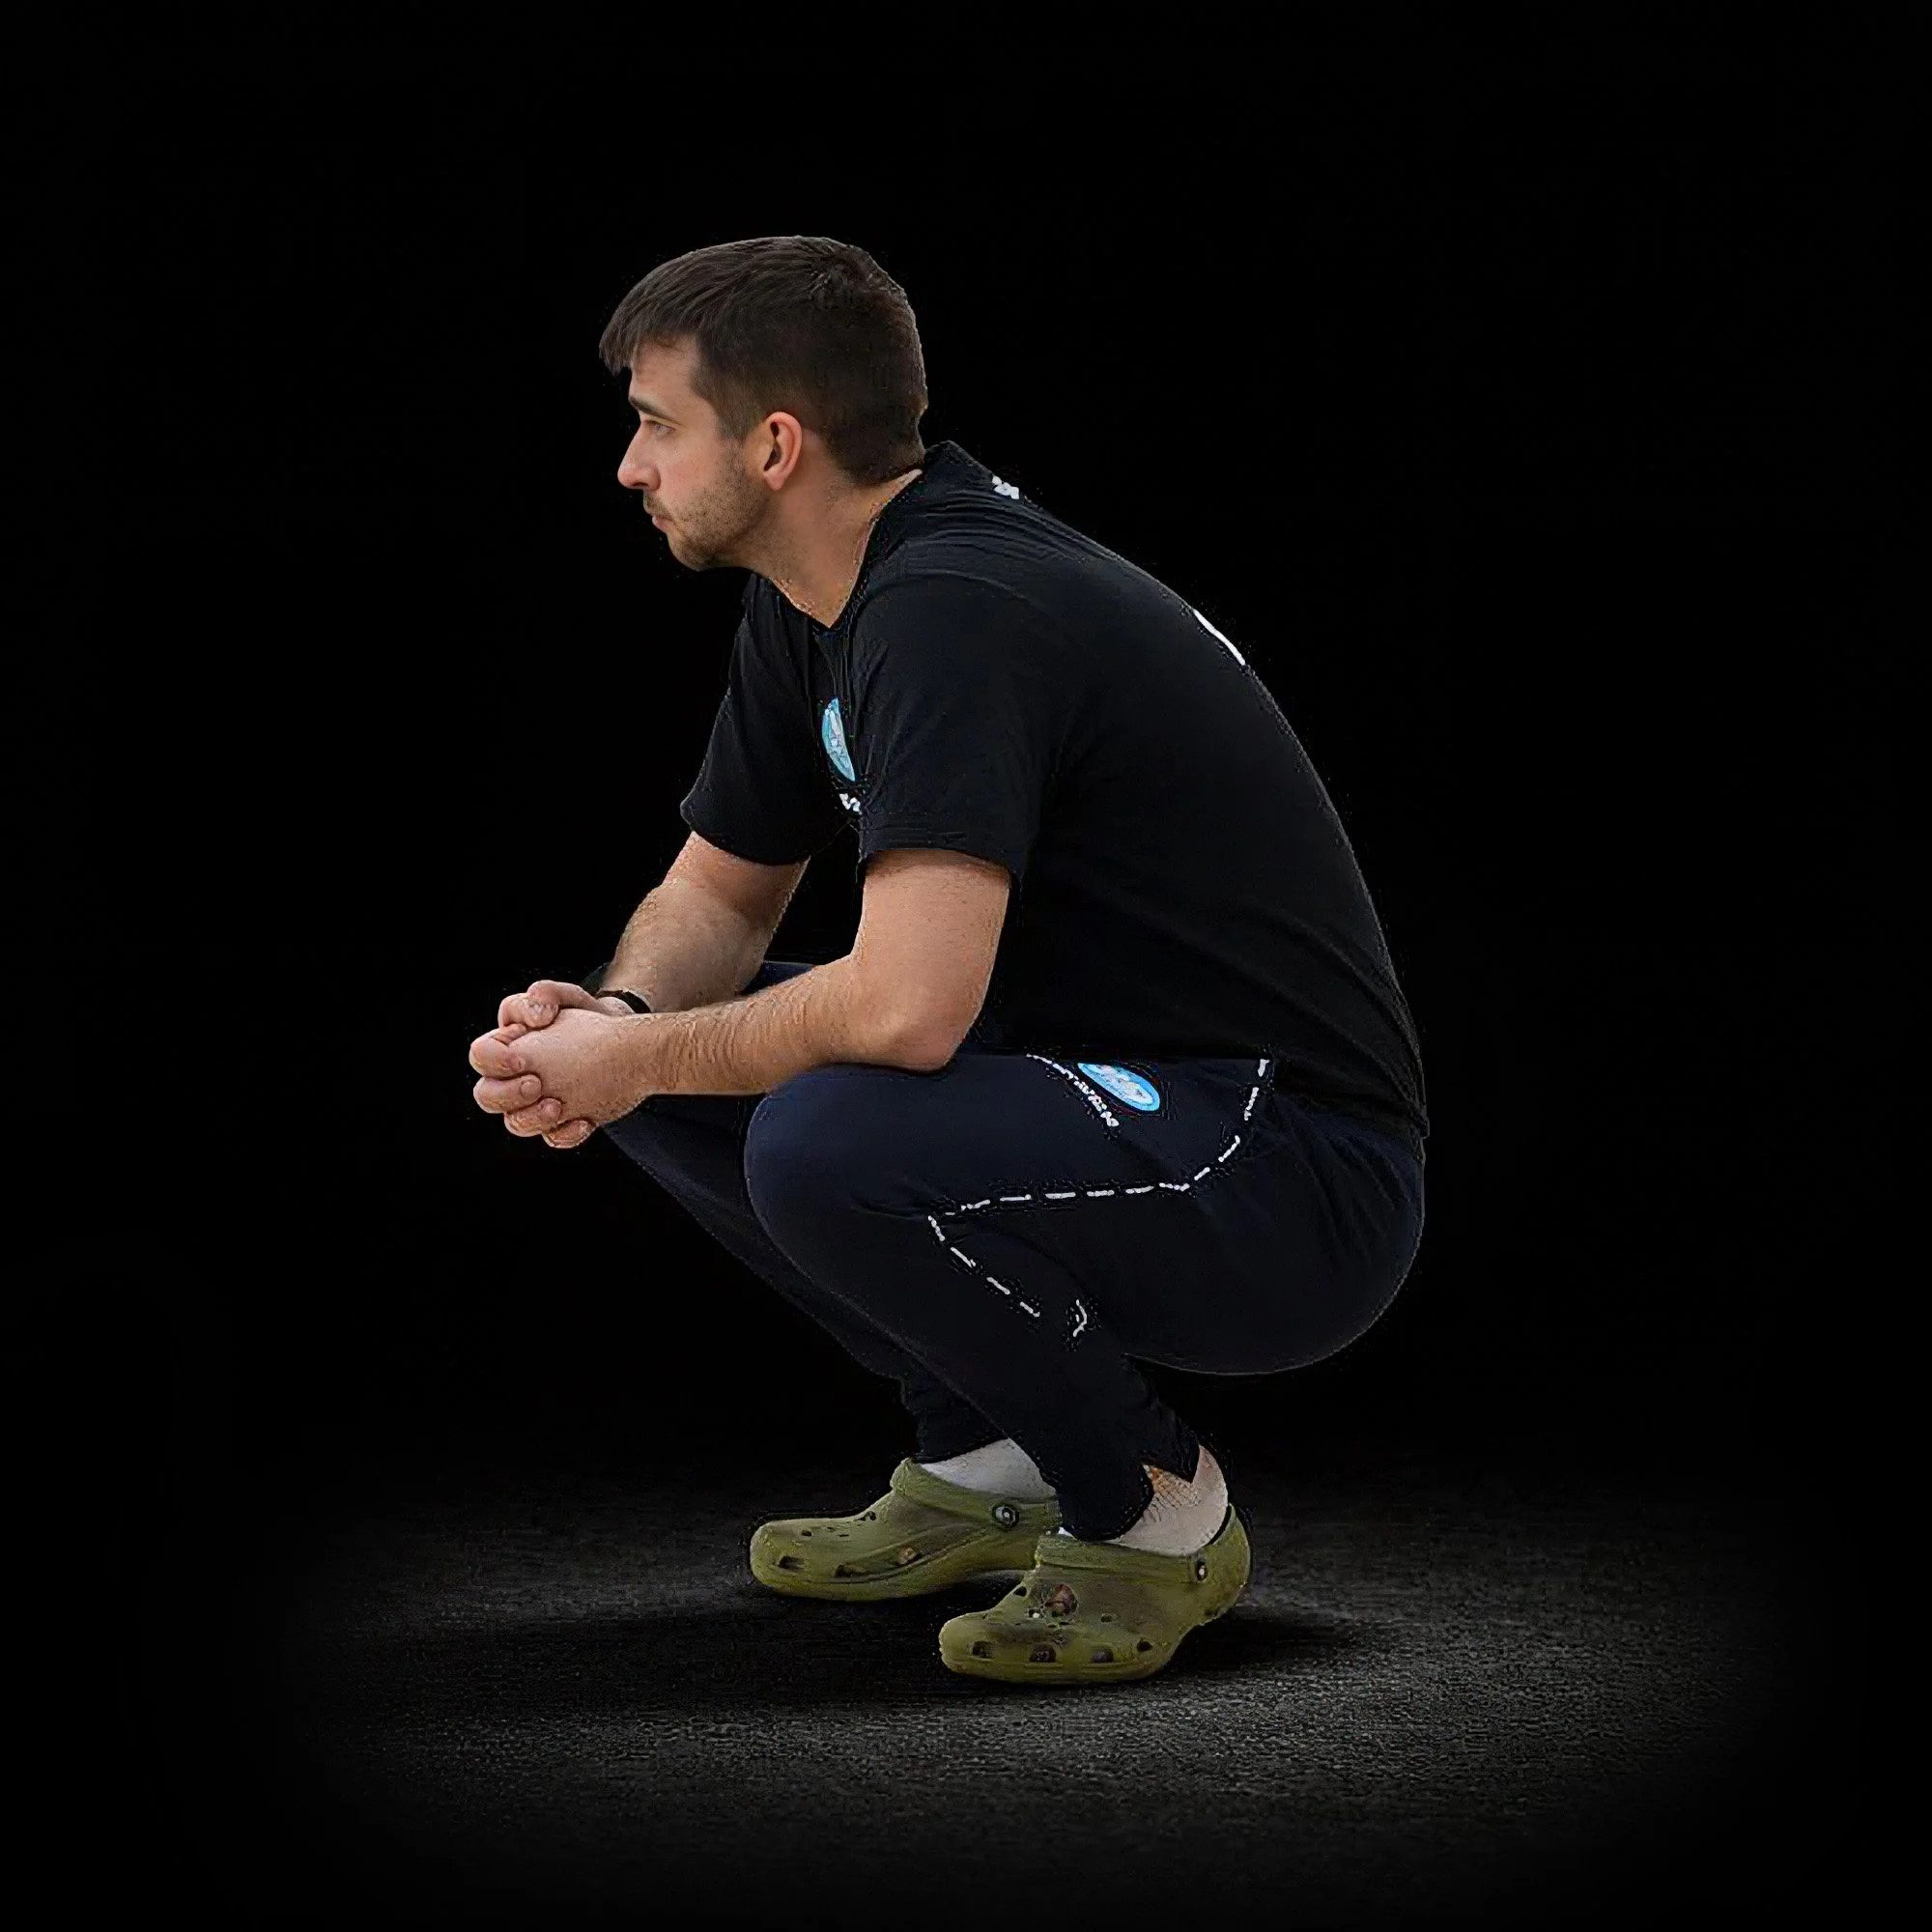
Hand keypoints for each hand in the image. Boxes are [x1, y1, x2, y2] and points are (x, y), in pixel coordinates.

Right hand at [470, 1004, 655, 1148]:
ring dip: (533, 1120)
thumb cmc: (587, 1017)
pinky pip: (552, 1139)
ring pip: (515, 1123)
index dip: (494, 1061)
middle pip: (487, 1096)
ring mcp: (533, 1104)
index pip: (480, 1055)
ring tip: (559, 1107)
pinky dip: (565, 1134)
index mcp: (506, 1046)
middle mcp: (512, 1078)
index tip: (522, 1059)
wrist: (624, 1044)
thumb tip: (537, 1012)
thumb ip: (549, 993)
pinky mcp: (559, 1122)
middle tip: (536, 1085)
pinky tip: (585, 1121)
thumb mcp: (571, 998)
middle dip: (508, 1095)